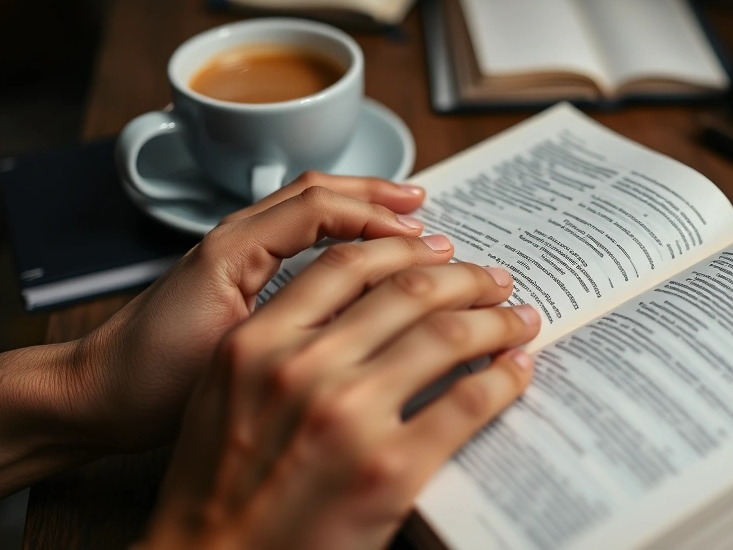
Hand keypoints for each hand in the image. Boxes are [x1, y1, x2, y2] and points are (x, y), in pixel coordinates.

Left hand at [72, 172, 448, 452]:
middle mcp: (235, 235)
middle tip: (426, 210)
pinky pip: (297, 232)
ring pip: (308, 205)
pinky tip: (361, 253)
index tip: (423, 242)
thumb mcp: (227, 350)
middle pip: (318, 189)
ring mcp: (235, 249)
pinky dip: (338, 230)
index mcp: (233, 246)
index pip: (319, 207)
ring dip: (361, 206)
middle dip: (377, 195)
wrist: (97, 395)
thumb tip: (366, 308)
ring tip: (407, 215)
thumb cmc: (150, 380)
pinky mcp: (237, 272)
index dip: (377, 218)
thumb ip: (289, 319)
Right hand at [140, 244, 540, 549]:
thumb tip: (357, 307)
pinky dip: (504, 378)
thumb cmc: (215, 484)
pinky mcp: (391, 469)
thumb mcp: (225, 389)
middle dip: (465, 276)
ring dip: (497, 319)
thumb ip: (280, 339)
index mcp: (259, 342)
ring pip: (449, 334)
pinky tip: (517, 369)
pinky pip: (468, 402)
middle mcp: (304, 368)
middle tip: (492, 278)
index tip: (437, 249)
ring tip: (518, 317)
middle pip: (410, 289)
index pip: (347, 263)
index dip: (405, 248)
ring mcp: (349, 416)